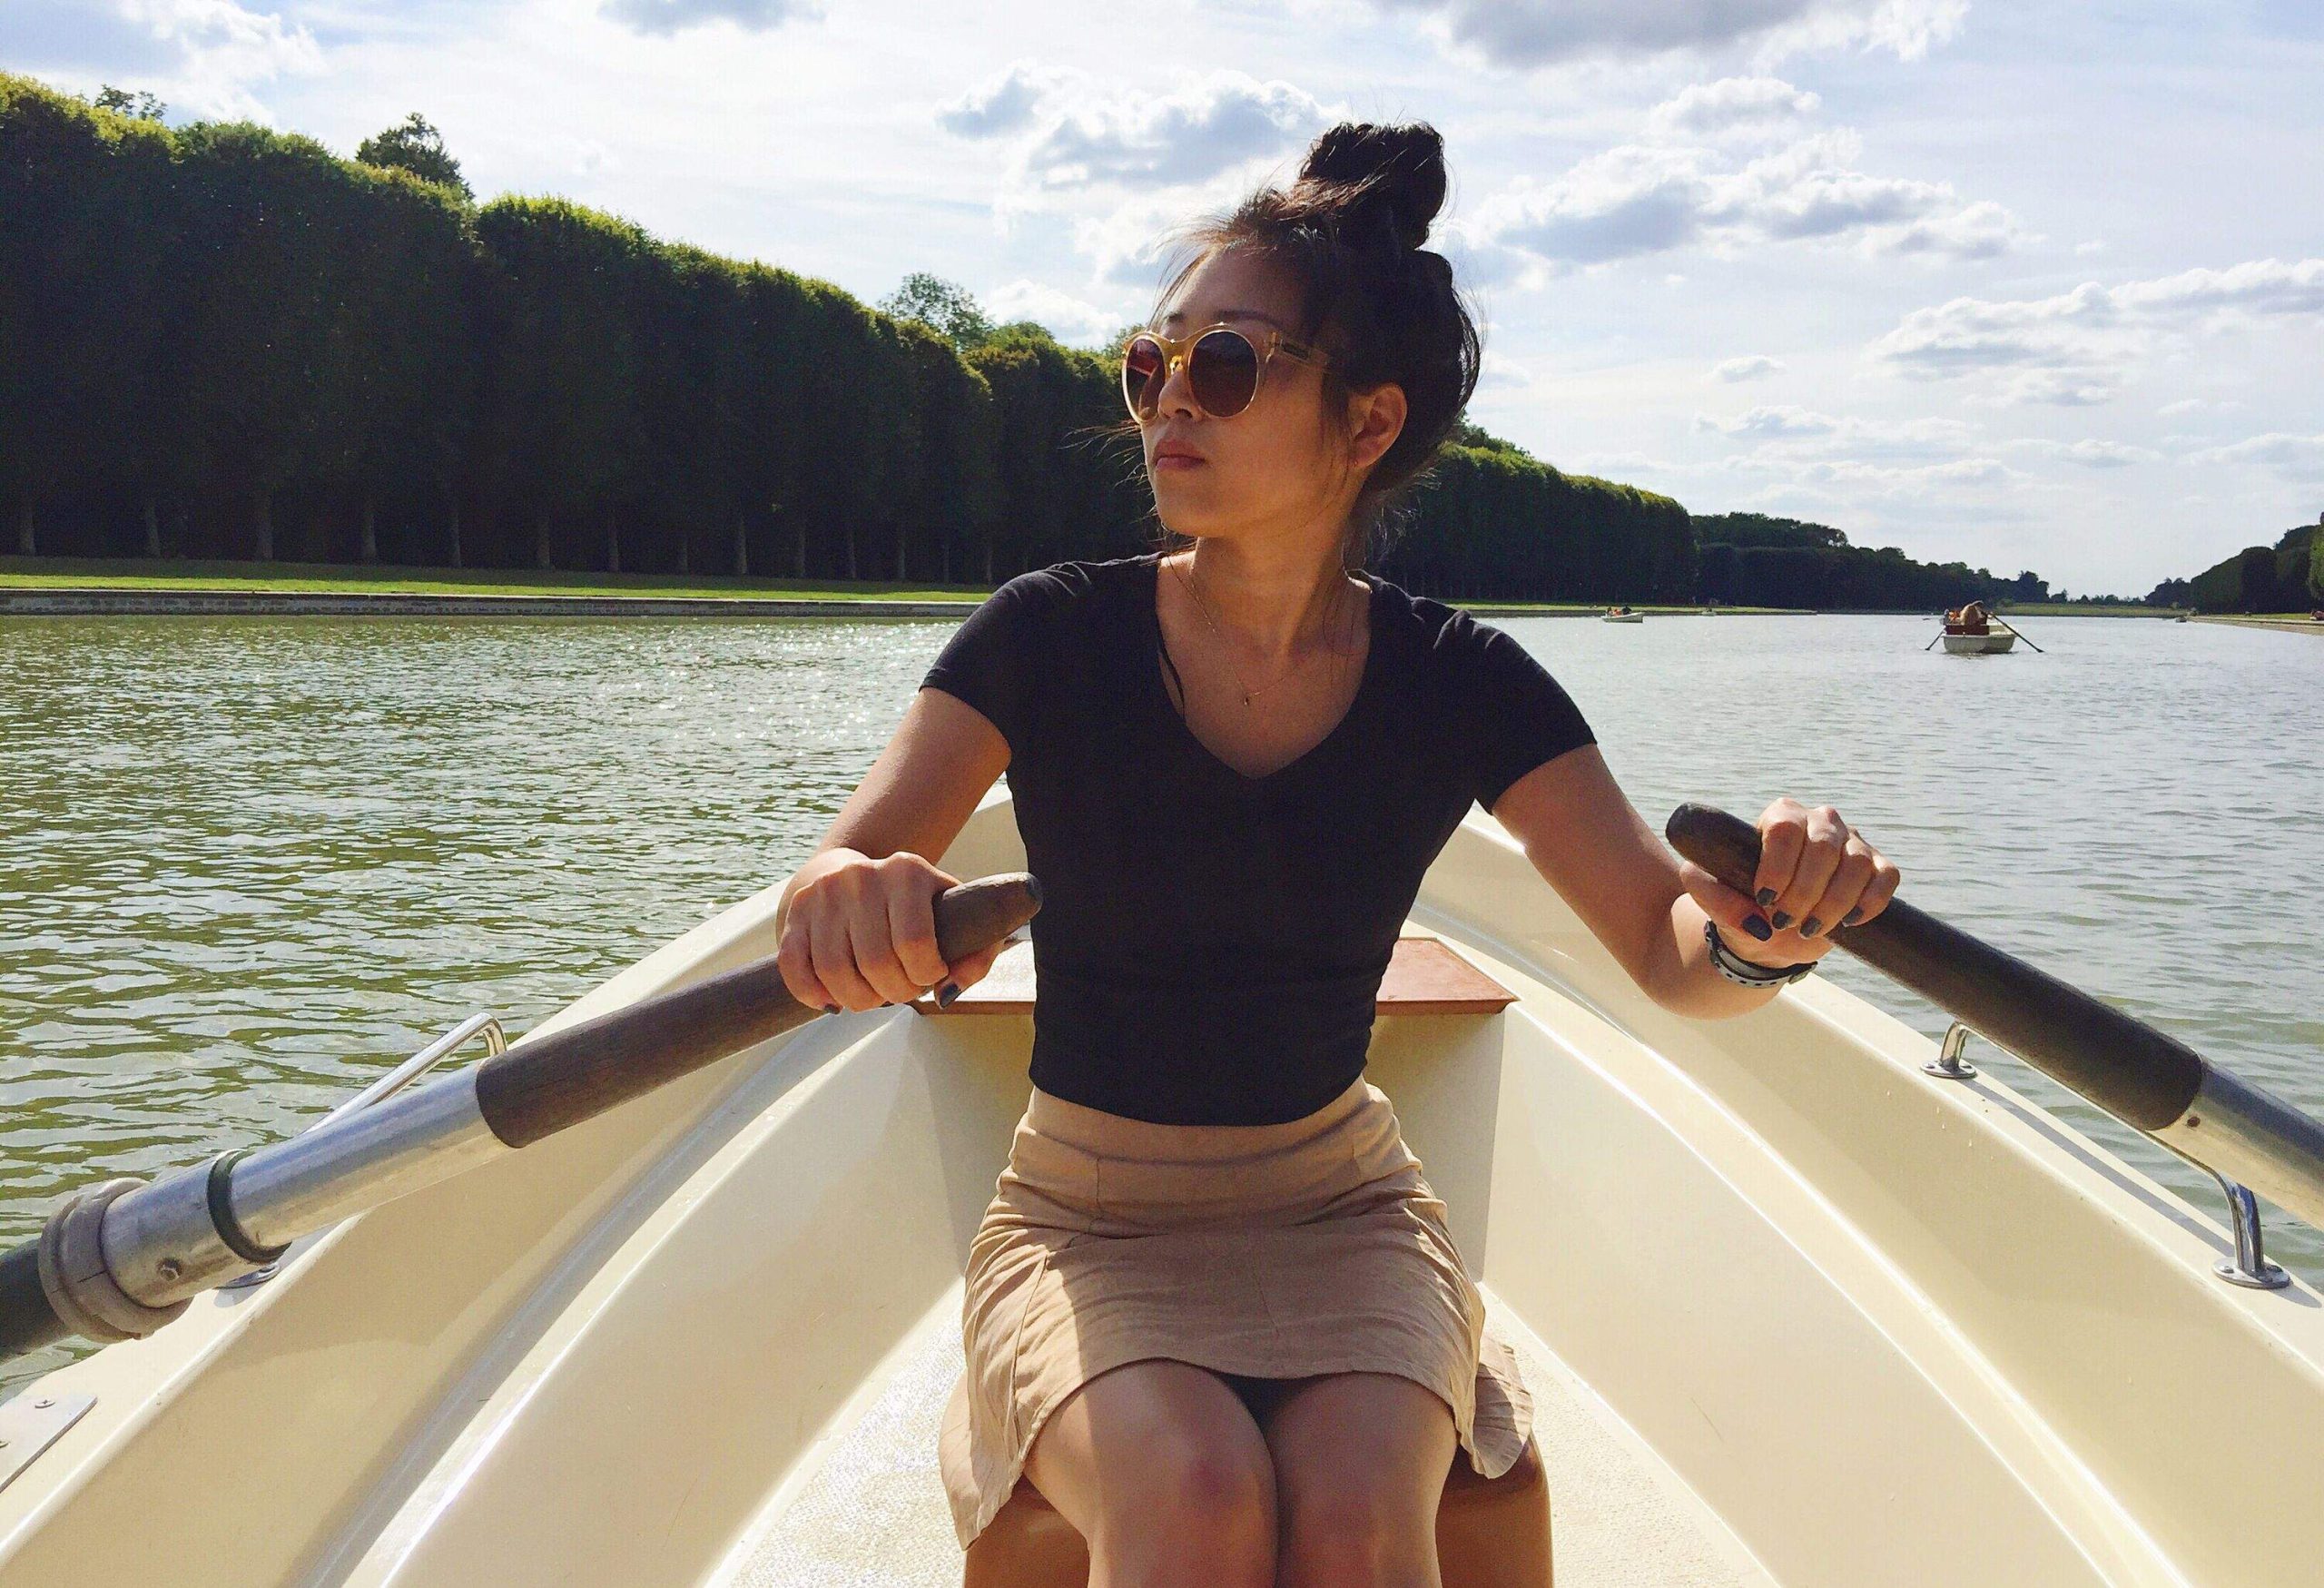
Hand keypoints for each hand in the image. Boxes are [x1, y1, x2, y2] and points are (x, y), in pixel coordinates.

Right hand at [775, 849, 1009, 1012]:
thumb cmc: (913, 908)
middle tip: (900, 990)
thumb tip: (948, 991)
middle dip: (893, 992)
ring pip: (833, 970)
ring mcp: (824, 893)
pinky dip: (812, 993)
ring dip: (857, 1000)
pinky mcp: (796, 912)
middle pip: (875, 963)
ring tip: (872, 996)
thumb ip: (975, 955)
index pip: (915, 943)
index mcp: (908, 871)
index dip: (925, 974)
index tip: (930, 974)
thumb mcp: (954, 919)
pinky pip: (794, 966)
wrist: (853, 876)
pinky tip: (832, 1000)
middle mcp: (862, 876)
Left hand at [1676, 798, 1900, 968]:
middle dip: (1804, 892)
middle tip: (1785, 920)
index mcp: (1779, 817)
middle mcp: (1819, 822)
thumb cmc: (1738, 905)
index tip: (1764, 898)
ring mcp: (1851, 843)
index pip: (1783, 827)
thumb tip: (1753, 913)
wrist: (1767, 933)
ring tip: (1809, 927)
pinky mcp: (1876, 867)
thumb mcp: (1712, 899)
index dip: (1777, 865)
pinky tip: (1849, 922)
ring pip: (1856, 863)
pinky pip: (1886, 876)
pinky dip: (1871, 900)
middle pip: (1823, 846)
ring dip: (1834, 903)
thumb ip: (1709, 894)